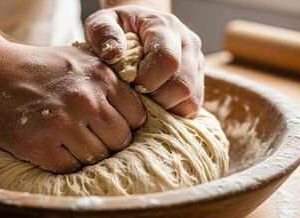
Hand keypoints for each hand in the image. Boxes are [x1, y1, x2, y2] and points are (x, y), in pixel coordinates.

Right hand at [0, 41, 145, 173]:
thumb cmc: (40, 69)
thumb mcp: (80, 61)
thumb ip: (109, 82)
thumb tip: (135, 111)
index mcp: (101, 78)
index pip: (136, 117)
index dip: (126, 123)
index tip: (111, 124)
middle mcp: (86, 100)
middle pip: (120, 140)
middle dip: (109, 141)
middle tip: (91, 135)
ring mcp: (63, 124)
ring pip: (97, 157)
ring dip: (87, 153)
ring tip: (71, 140)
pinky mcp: (41, 145)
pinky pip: (71, 167)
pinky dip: (66, 162)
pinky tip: (55, 147)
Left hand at [84, 5, 203, 117]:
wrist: (137, 26)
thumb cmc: (118, 26)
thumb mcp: (101, 21)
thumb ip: (101, 31)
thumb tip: (113, 54)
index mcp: (166, 27)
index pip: (167, 60)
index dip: (146, 80)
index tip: (128, 83)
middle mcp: (188, 45)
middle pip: (182, 85)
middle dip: (155, 100)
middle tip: (136, 97)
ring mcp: (197, 64)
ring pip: (190, 101)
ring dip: (165, 109)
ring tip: (145, 102)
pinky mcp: (198, 82)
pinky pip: (192, 108)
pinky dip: (172, 114)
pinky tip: (154, 106)